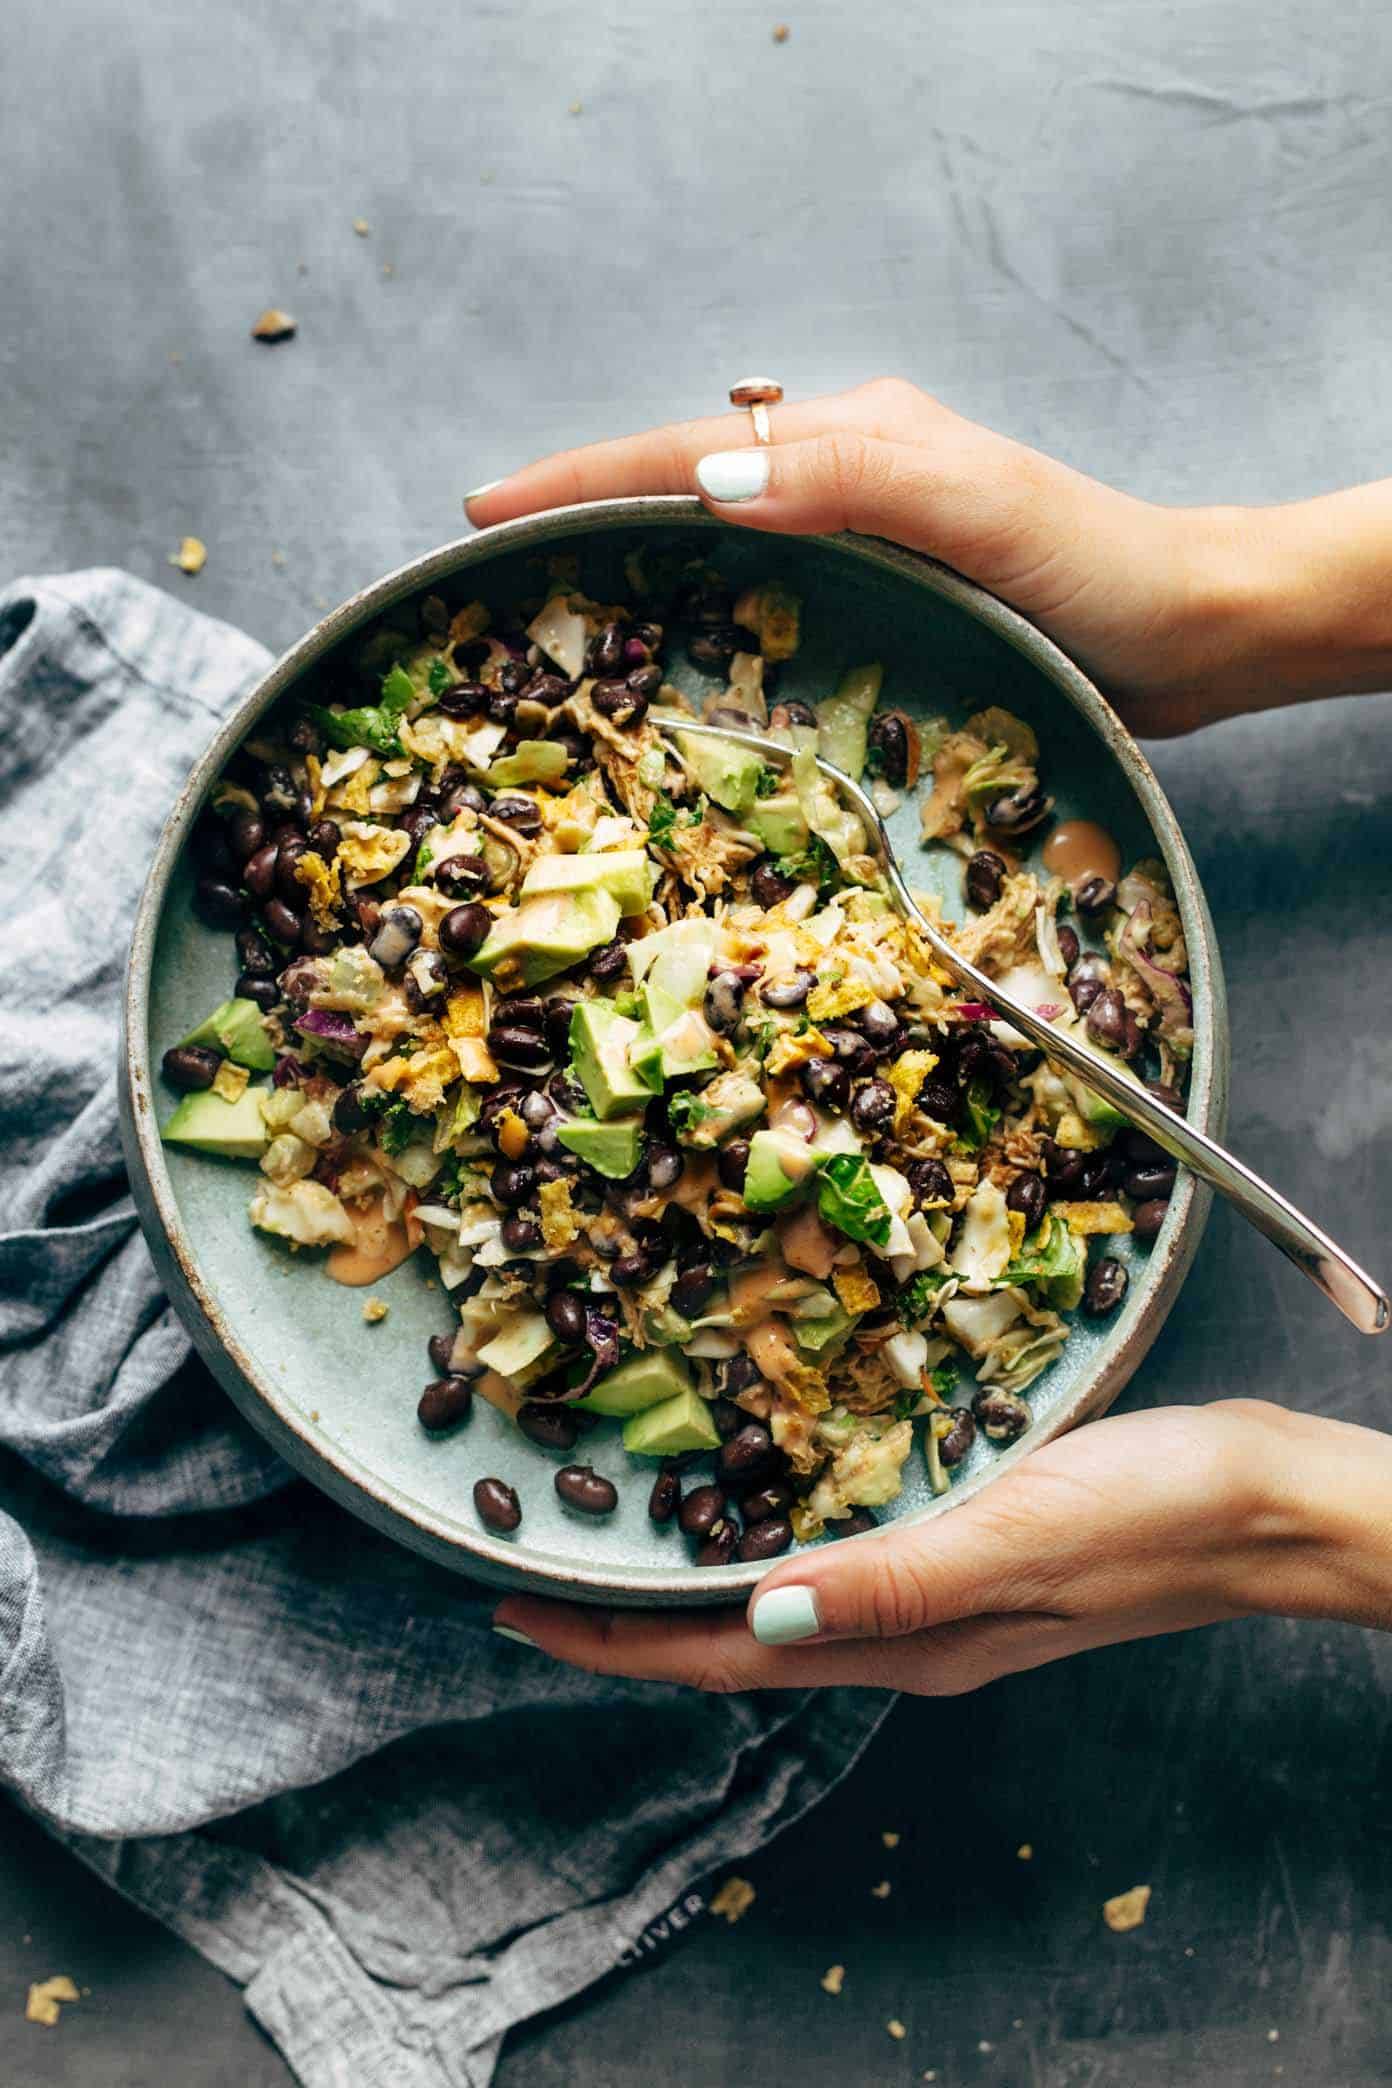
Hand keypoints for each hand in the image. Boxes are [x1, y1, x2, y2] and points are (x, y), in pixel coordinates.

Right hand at [464, 378, 1312, 735]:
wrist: (1190, 633)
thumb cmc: (1094, 567)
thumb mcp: (980, 506)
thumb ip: (858, 479)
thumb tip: (710, 480)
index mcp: (850, 439)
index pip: (683, 448)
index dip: (579, 478)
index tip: (480, 512)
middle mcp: (844, 481)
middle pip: (684, 485)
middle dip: (581, 514)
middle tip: (486, 566)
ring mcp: (860, 543)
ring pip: (716, 545)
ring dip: (631, 567)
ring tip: (545, 613)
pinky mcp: (882, 604)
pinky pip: (765, 602)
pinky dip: (702, 620)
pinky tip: (671, 664)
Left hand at [493, 1402, 1391, 1694]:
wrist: (1267, 1505)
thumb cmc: (1156, 1514)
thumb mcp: (1017, 1536)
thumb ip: (894, 1580)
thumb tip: (760, 1616)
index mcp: (909, 1643)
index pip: (725, 1659)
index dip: (612, 1642)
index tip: (511, 1609)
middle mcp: (912, 1632)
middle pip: (739, 1641)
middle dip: (631, 1618)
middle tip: (540, 1567)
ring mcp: (945, 1594)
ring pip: (786, 1600)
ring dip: (698, 1579)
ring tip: (622, 1532)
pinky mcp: (975, 1542)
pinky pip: (844, 1554)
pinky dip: (778, 1533)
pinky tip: (767, 1488)